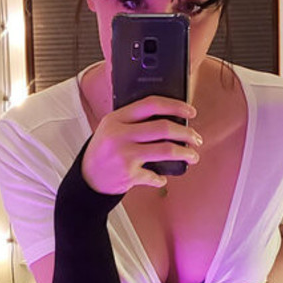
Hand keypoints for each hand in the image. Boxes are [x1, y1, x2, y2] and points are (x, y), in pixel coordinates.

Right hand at [81, 95, 201, 195]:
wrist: (87, 179)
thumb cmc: (104, 151)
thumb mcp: (111, 128)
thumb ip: (133, 120)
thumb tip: (169, 117)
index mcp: (117, 118)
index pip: (151, 104)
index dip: (175, 106)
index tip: (191, 112)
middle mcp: (120, 134)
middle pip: (163, 128)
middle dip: (186, 133)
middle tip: (196, 138)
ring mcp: (125, 155)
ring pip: (165, 150)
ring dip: (185, 153)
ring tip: (193, 156)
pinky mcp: (128, 174)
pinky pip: (154, 175)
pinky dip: (161, 179)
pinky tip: (162, 179)